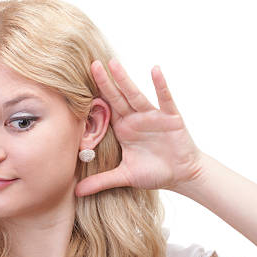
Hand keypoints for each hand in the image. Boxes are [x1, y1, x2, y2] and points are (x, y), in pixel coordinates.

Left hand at [74, 58, 203, 196]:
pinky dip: (160, 85)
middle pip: (117, 97)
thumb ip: (101, 181)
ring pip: (135, 95)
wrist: (182, 175)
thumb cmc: (155, 172)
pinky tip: (155, 70)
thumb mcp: (125, 176)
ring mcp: (152, 116)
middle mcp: (135, 119)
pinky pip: (164, 99)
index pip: (105, 110)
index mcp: (123, 129)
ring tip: (113, 63)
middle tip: (91, 64)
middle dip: (105, 82)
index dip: (92, 98)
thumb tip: (76, 192)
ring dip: (125, 79)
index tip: (75, 84)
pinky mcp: (170, 117)